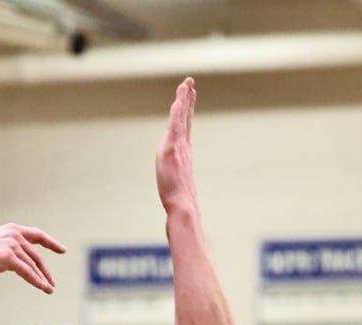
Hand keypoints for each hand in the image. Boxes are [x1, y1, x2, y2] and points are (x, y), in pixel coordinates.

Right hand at [0, 223, 64, 294]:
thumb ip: (7, 247)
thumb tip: (17, 260)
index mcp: (11, 229)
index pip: (36, 235)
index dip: (51, 242)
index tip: (61, 249)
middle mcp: (13, 234)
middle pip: (36, 254)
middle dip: (45, 270)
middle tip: (52, 282)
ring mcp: (11, 245)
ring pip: (33, 264)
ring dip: (43, 278)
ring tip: (49, 289)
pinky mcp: (9, 257)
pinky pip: (27, 272)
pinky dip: (37, 281)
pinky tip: (43, 288)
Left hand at [156, 77, 196, 213]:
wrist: (182, 205)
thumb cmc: (179, 199)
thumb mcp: (177, 182)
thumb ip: (178, 176)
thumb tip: (180, 181)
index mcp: (182, 151)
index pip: (184, 126)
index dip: (186, 110)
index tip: (189, 95)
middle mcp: (182, 146)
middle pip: (184, 118)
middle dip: (187, 99)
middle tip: (190, 82)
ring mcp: (177, 148)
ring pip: (180, 119)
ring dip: (183, 100)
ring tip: (186, 84)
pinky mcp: (171, 151)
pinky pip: (174, 128)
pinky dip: (177, 114)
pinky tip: (177, 102)